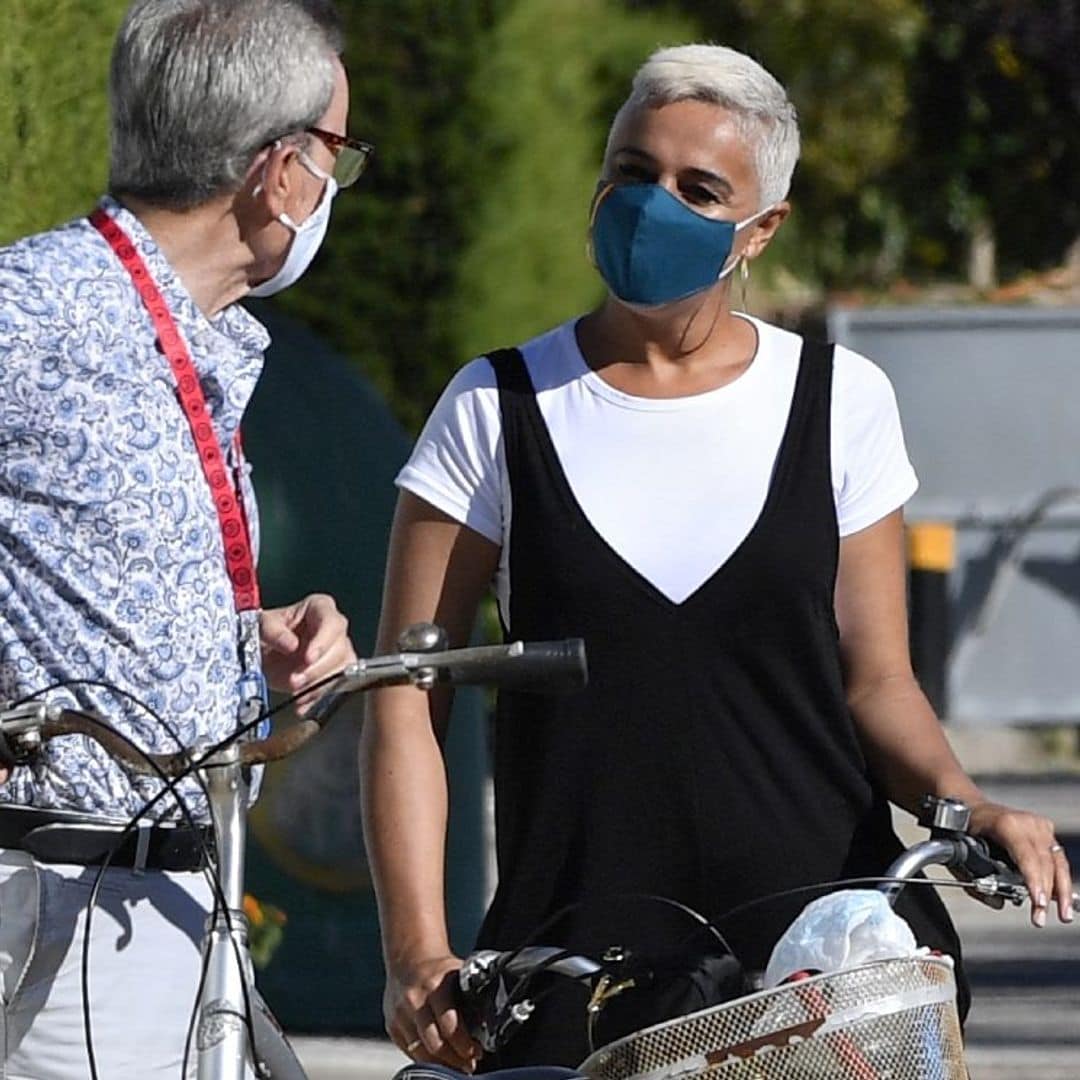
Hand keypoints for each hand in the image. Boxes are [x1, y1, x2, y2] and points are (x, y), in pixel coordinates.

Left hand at [259, 594, 355, 713]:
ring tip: (297, 694)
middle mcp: (333, 629)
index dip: (323, 642)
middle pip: (339, 649)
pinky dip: (318, 699)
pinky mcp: (336, 673)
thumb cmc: (266, 632)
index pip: (331, 623)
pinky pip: (337, 688)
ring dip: (319, 686)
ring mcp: (338, 651)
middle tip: (295, 680)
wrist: (262, 655)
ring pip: (343, 670)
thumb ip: (274, 632)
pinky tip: (302, 704)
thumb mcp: (262, 626)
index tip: (308, 658)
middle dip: (317, 669)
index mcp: (320, 608)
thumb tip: (291, 644)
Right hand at [385, 954, 480, 1071]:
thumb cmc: (438, 968)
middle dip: (455, 1059)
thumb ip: (471, 995)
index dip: (465, 1045)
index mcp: (434, 987)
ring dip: (441, 1064)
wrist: (409, 959)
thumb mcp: (458, 973)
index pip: (450, 1026)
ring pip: (420, 1053)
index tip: (477, 1052)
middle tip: (469, 1064)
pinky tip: (438, 1058)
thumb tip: (488, 1022)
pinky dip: (425, 1058)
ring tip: (457, 1065)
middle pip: (434, 1044)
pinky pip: (409, 1051)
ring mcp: (400, 1015)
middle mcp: (414, 1001)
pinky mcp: (391, 1025)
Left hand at [968, 800, 1074, 926]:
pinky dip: (1059, 879)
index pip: (1026, 857)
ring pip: (1057, 862)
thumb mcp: (961, 851)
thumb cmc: (965, 827)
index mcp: (1006, 824)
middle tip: (1040, 917)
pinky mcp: (1046, 830)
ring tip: (1063, 915)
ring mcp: (1039, 825)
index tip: (1038, 901)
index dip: (1034, 880)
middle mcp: (1027, 823)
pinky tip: (1062, 899)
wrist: (972, 806)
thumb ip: (974, 879)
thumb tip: (998, 901)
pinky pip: (1057, 858)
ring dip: (1062, 891)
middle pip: (1045, 863)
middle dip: (1045, 894)